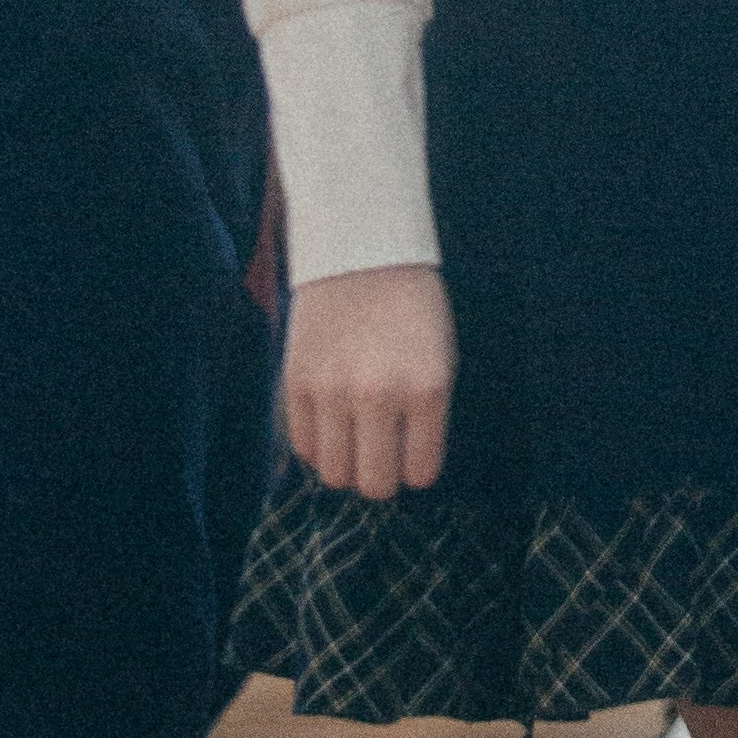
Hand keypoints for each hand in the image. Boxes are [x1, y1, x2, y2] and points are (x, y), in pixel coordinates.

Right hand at [283, 263, 456, 500]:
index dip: (417, 468)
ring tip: (355, 441)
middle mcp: (379, 396)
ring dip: (347, 466)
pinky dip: (318, 445)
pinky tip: (331, 423)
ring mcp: (333, 391)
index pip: (420, 472)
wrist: (362, 253)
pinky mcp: (296, 382)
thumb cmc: (412, 308)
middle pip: (374, 484)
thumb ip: (426, 415)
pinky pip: (303, 447)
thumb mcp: (441, 358)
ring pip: (334, 474)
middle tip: (382, 457)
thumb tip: (405, 465)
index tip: (413, 455)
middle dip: (381, 478)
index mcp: (426, 389)